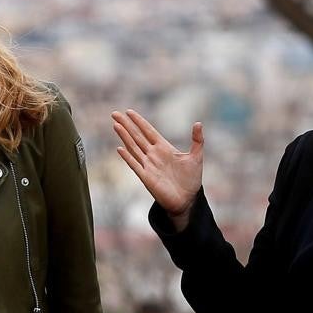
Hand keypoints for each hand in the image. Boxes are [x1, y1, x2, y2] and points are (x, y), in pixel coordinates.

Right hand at [112, 109, 203, 228]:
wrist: (187, 200)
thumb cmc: (191, 180)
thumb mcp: (196, 157)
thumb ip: (197, 140)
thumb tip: (198, 123)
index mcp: (164, 148)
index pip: (148, 131)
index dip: (139, 121)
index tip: (129, 112)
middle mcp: (153, 155)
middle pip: (137, 136)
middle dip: (126, 125)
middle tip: (114, 114)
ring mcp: (148, 165)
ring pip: (133, 147)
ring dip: (124, 136)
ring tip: (116, 125)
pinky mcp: (146, 177)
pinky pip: (135, 165)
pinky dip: (128, 157)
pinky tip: (120, 148)